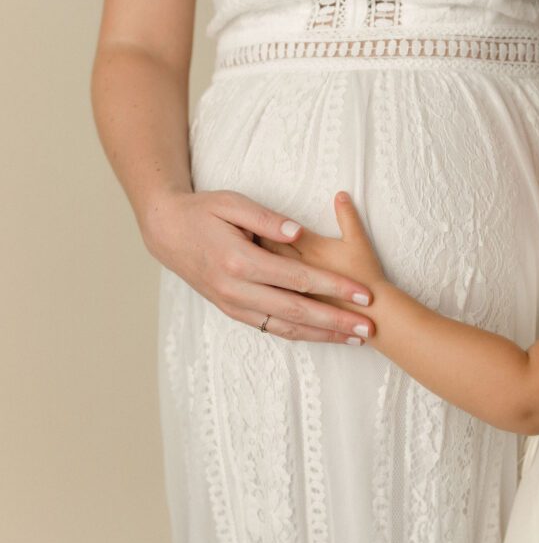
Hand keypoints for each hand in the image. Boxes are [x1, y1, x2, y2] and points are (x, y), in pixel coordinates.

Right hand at [141, 189, 375, 342]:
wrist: (166, 232)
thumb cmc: (202, 212)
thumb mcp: (232, 203)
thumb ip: (266, 218)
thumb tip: (298, 232)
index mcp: (239, 261)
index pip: (299, 279)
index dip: (334, 288)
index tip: (364, 294)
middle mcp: (237, 289)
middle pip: (297, 311)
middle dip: (337, 320)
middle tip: (370, 327)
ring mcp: (233, 304)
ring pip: (285, 326)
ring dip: (323, 335)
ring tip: (355, 339)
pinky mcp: (232, 311)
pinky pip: (270, 328)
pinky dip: (300, 334)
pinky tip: (324, 337)